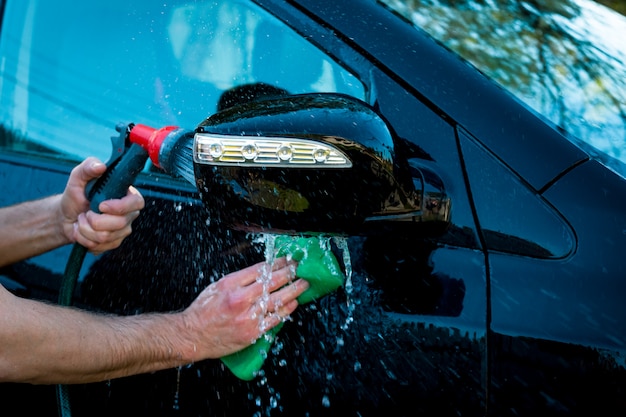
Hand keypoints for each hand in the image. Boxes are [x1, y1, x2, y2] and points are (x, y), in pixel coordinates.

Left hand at [60, 157, 144, 252]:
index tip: (101, 205)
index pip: (136, 203)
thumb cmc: (76, 195)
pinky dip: (85, 240)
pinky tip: (83, 232)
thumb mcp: (78, 177)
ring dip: (86, 230)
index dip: (119, 207)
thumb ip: (88, 167)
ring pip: (106, 237)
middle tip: (85, 213)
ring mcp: (123, 230)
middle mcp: (129, 214)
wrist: (66, 217)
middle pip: (120, 223)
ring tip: (81, 221)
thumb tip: (100, 166)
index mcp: (127, 195)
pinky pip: (100, 247)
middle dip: (94, 220)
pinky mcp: (114, 243)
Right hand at [180, 257, 309, 359]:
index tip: (288, 259)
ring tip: (303, 283)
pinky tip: (294, 302)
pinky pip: (275, 319)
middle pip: (272, 282)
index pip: (261, 269)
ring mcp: (248, 317)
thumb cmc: (203, 310)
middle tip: (300, 267)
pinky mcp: (252, 332)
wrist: (193, 336)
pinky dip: (286, 309)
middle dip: (289, 273)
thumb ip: (240, 279)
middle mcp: (240, 299)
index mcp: (231, 284)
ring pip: (277, 300)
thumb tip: (263, 271)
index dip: (278, 263)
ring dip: (293, 290)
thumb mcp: (217, 286)